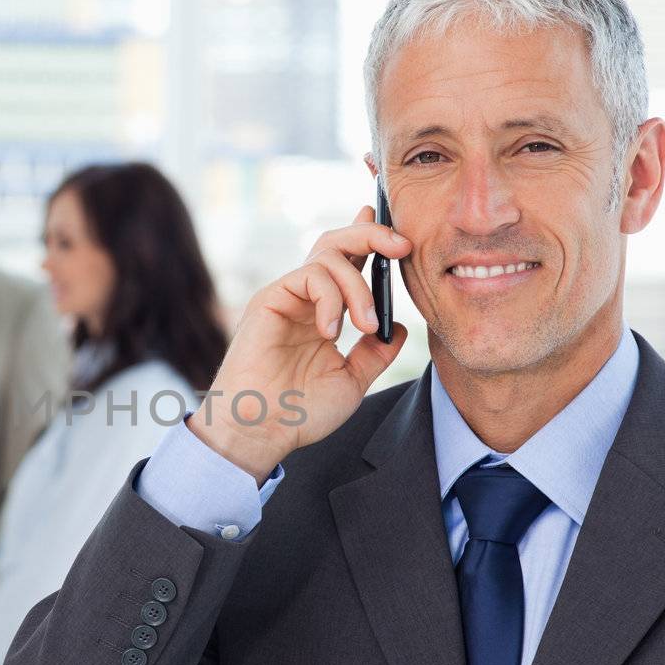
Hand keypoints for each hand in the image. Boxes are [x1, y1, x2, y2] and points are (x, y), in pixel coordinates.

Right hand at [187, 207, 411, 478]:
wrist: (261, 430)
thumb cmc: (299, 411)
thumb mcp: (351, 381)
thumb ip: (374, 353)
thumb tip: (399, 328)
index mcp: (323, 313)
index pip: (348, 264)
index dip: (371, 241)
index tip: (399, 235)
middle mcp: (305, 299)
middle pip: (337, 243)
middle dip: (373, 235)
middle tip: (402, 245)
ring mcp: (287, 296)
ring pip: (329, 254)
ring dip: (359, 286)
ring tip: (366, 326)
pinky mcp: (270, 298)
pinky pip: (311, 276)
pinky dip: (332, 299)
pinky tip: (331, 332)